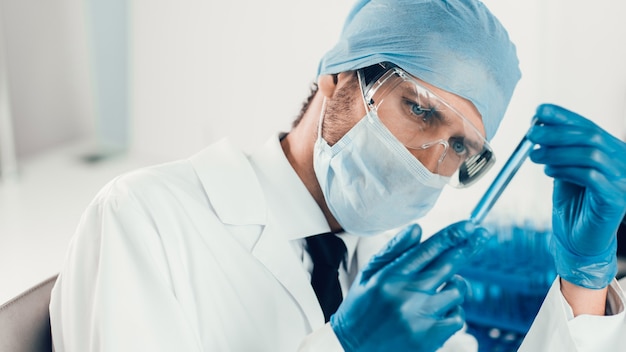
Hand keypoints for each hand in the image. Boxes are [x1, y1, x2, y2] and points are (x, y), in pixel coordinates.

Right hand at [330, 221, 488, 351]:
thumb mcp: (368, 274)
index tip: (471, 225)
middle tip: (482, 235)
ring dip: (455, 284)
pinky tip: (437, 312)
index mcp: (390, 276)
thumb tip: (418, 228)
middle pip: (450, 264)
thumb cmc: (361, 308)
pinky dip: (453, 311)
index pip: (429, 249)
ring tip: (441, 288)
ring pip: (458, 290)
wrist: (352, 350)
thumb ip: (393, 250)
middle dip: (470, 246)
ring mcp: (421, 317)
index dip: (454, 234)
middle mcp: (407, 295)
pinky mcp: (431, 338)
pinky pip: (458, 318)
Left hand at [528, 104, 625, 288]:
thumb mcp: (564, 171)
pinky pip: (591, 176)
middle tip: (531, 135)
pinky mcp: (615, 199)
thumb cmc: (573, 205)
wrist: (580, 241)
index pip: (587, 126)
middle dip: (556, 132)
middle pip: (589, 136)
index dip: (563, 116)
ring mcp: (622, 180)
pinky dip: (566, 170)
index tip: (538, 111)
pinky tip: (549, 171)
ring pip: (590, 154)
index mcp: (610, 150)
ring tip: (534, 156)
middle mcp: (621, 161)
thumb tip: (538, 128)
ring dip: (557, 152)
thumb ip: (558, 151)